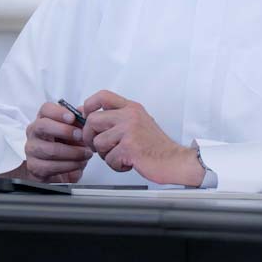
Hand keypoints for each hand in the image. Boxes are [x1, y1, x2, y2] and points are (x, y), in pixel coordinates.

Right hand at [18, 101, 90, 182]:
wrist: (57, 170)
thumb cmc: (66, 146)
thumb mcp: (74, 132)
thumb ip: (79, 122)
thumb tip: (86, 113)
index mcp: (43, 119)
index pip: (45, 109)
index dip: (58, 112)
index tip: (72, 117)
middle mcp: (34, 132)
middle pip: (43, 126)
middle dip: (64, 131)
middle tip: (81, 136)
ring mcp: (32, 149)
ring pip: (51, 150)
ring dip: (73, 153)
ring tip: (86, 154)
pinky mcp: (34, 167)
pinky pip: (52, 167)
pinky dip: (69, 166)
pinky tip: (79, 164)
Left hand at [80, 90, 203, 185]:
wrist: (175, 160)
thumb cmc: (157, 146)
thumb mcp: (138, 123)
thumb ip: (117, 119)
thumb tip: (89, 117)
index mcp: (131, 108)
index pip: (102, 96)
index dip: (88, 106)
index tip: (86, 117)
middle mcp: (130, 116)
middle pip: (92, 120)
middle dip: (90, 137)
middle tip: (98, 146)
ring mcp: (129, 131)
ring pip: (98, 142)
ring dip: (105, 155)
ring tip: (119, 156)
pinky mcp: (129, 147)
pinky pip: (109, 159)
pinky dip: (116, 165)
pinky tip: (128, 163)